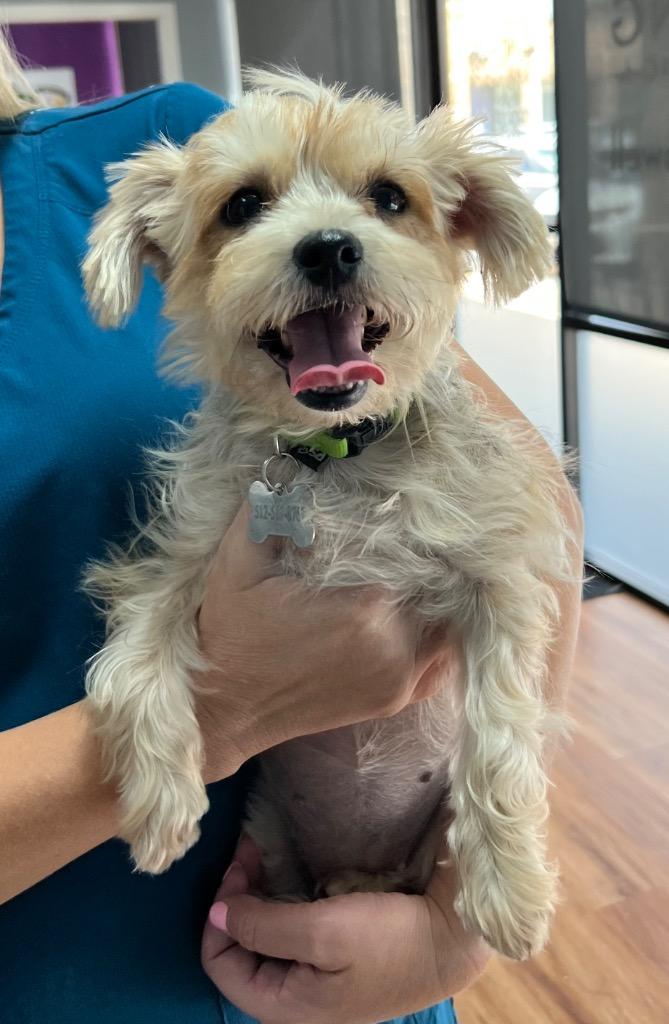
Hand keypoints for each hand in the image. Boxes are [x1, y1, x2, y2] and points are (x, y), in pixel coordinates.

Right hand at [196, 505, 458, 781]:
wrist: (224, 707)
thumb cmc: (231, 632)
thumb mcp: (238, 561)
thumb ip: (269, 509)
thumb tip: (294, 462)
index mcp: (366, 612)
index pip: (419, 559)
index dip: (412, 537)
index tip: (401, 517)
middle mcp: (395, 651)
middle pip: (440, 591)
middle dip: (426, 567)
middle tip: (412, 541)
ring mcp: (400, 682)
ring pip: (449, 626)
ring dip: (436, 600)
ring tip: (416, 575)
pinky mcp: (396, 701)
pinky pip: (441, 661)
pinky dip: (436, 635)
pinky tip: (417, 613)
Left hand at [201, 837, 488, 1023]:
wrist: (452, 941)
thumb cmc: (388, 939)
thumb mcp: (322, 931)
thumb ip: (263, 925)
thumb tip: (215, 912)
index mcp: (282, 1006)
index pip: (218, 963)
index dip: (220, 913)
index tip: (240, 867)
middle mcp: (292, 999)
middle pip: (239, 948)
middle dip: (238, 898)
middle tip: (253, 851)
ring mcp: (314, 980)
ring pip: (265, 936)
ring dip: (259, 895)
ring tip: (267, 855)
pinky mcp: (333, 959)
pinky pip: (291, 931)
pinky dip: (283, 900)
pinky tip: (293, 874)